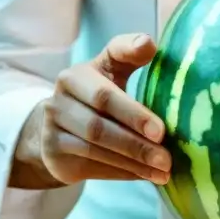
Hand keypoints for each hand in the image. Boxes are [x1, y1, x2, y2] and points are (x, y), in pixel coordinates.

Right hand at [9, 34, 171, 188]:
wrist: (59, 125)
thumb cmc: (98, 91)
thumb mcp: (111, 68)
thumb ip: (128, 52)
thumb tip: (149, 43)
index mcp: (75, 77)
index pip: (104, 95)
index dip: (133, 113)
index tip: (161, 130)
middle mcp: (58, 102)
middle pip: (100, 126)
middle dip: (137, 144)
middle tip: (167, 157)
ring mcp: (52, 130)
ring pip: (96, 150)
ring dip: (133, 162)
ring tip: (163, 169)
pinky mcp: (54, 155)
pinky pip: (92, 166)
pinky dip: (123, 173)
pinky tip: (146, 176)